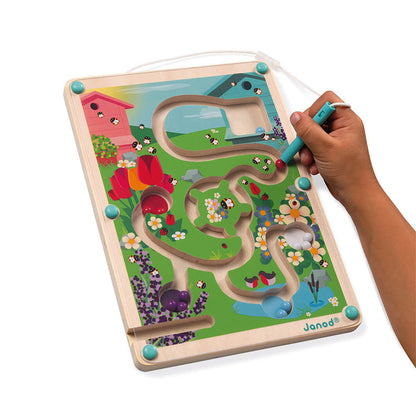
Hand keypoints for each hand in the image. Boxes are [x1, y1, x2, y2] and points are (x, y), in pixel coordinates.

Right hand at [290, 91, 378, 208]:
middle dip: (306, 135)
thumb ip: (308, 130)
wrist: (355, 192)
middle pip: (315, 118)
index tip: (306, 126)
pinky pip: (313, 146)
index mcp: (347, 121)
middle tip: (305, 147)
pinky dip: (311, 156)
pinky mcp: (329, 149)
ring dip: (307, 148)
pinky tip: (315, 166)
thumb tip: (295, 116)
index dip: (313, 111)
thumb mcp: (325, 148)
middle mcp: (342, 127)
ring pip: (311, 134)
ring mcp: (335, 138)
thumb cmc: (350, 172)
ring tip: (310, 160)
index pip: (327, 101)